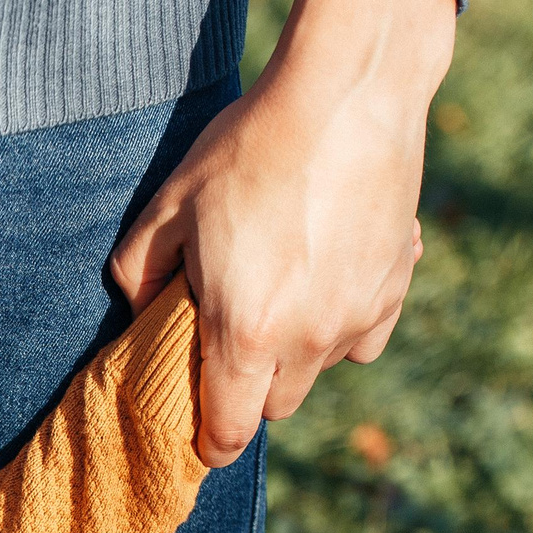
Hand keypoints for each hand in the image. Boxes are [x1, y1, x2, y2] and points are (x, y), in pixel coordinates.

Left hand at [109, 0, 457, 466]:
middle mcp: (308, 340)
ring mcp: (358, 316)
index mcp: (244, 333)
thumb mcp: (170, 205)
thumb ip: (139, 271)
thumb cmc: (250, 147)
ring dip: (297, 354)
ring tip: (278, 294)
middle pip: (275, 406)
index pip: (228, 432)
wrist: (348, 92)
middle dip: (248, 388)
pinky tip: (326, 275)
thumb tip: (137, 310)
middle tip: (229, 337)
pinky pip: (364, 336)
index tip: (201, 429)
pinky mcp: (396, 286)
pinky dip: (343, 323)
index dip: (210, 441)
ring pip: (320, 370)